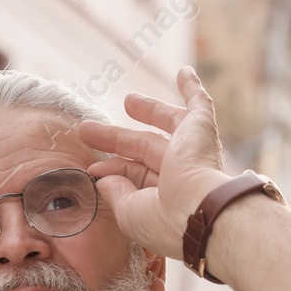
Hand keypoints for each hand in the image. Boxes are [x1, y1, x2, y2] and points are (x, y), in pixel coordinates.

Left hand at [78, 66, 231, 260]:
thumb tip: (102, 178)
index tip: (91, 168)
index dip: (111, 169)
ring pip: (166, 123)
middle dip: (115, 138)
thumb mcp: (128, 211)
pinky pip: (200, 103)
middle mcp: (180, 173)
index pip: (133, 174)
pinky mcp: (202, 128)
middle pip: (142, 147)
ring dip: (148, 110)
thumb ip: (115, 192)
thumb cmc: (164, 218)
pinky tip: (184, 72)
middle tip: (88, 129)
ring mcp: (192, 149)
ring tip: (127, 99)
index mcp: (165, 195)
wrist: (198, 209)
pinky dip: (192, 88)